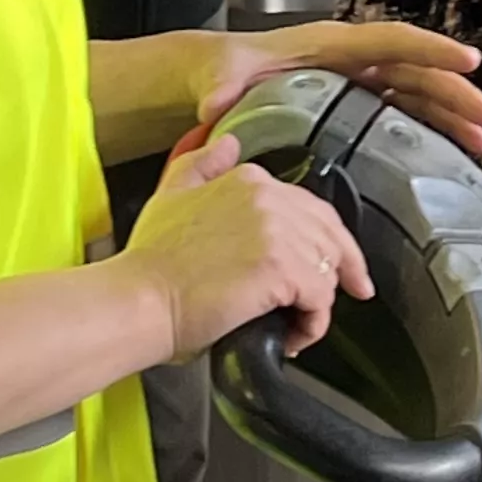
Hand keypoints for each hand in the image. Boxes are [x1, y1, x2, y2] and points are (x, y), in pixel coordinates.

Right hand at [122, 131, 373, 360]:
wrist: (140, 299)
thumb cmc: (150, 261)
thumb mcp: (171, 194)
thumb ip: (202, 164)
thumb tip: (228, 144)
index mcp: (250, 180)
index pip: (312, 207)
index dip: (327, 238)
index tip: (336, 263)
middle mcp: (270, 198)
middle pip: (330, 236)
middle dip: (342, 269)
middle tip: (338, 298)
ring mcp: (279, 233)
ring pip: (328, 270)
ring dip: (316, 305)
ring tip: (293, 326)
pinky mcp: (282, 270)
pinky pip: (320, 301)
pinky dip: (311, 325)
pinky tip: (290, 337)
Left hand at [199, 21, 481, 161]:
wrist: (215, 86)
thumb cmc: (224, 72)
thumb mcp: (221, 75)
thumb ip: (221, 87)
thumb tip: (216, 104)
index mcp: (331, 48)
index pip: (391, 43)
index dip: (430, 51)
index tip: (466, 61)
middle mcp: (354, 63)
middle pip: (417, 73)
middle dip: (456, 95)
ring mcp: (360, 86)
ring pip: (419, 98)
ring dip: (453, 117)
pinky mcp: (358, 109)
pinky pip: (405, 117)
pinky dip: (433, 133)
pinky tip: (456, 154)